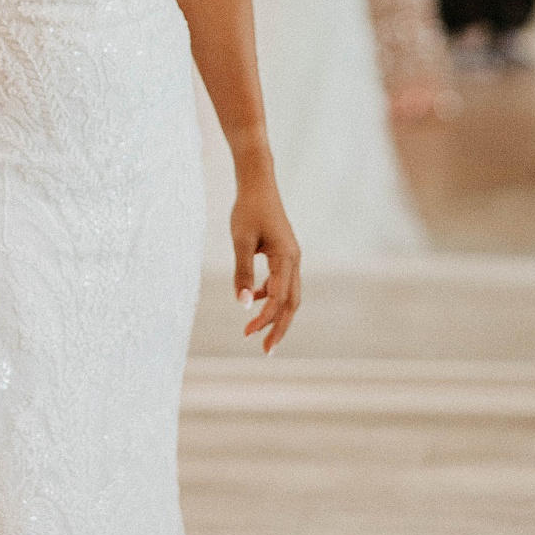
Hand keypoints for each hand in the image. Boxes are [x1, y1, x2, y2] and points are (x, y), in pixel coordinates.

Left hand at [230, 165, 300, 352]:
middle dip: (279, 328)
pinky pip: (283, 282)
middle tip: (266, 351)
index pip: (279, 299)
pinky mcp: (284, 253)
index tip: (247, 334)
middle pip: (292, 303)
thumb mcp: (240, 242)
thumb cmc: (247, 209)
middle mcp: (294, 260)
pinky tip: (252, 298)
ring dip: (276, 314)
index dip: (264, 319)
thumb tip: (242, 304)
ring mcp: (292, 257)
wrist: (257, 183)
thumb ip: (242, 273)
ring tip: (255, 331)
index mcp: (286, 258)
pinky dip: (270, 296)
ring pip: (290, 294)